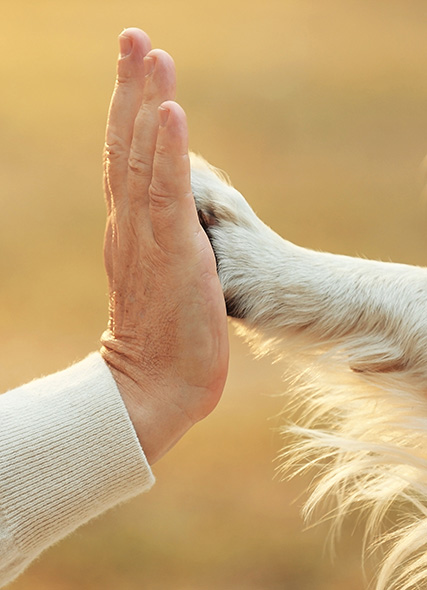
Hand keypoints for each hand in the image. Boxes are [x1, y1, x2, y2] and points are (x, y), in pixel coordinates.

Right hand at [100, 28, 228, 463]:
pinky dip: (167, 151)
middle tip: (133, 38)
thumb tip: (177, 223)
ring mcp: (149, 238)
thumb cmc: (166, 337)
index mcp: (132, 231)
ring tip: (150, 54)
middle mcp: (131, 227)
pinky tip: (170, 112)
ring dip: (146, 104)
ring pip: (143, 160)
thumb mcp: (164, 279)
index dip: (130, 113)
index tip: (135, 69)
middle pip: (127, 147)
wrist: (159, 385)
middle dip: (131, 89)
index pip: (126, 160)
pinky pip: (167, 194)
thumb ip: (165, 245)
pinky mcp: (172, 254)